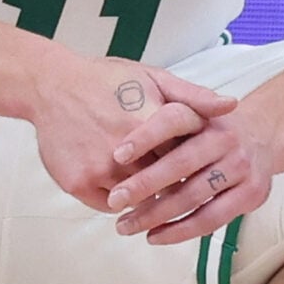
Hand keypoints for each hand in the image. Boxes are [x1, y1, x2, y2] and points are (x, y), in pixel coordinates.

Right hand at [28, 54, 232, 216]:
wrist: (51, 86)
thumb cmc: (106, 81)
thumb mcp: (152, 78)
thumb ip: (193, 96)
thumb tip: (232, 105)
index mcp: (148, 122)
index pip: (186, 159)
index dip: (194, 166)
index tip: (200, 171)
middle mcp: (124, 150)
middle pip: (163, 184)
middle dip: (174, 188)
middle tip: (182, 189)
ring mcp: (99, 169)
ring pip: (137, 200)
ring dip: (147, 199)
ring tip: (154, 194)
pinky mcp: (78, 183)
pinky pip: (109, 205)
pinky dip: (119, 201)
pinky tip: (123, 190)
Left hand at [104, 95, 274, 247]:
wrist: (261, 139)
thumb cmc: (210, 130)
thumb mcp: (190, 109)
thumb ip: (162, 116)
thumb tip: (127, 137)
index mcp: (206, 115)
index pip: (173, 120)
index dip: (144, 137)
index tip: (117, 155)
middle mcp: (226, 139)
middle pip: (181, 164)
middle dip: (143, 185)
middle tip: (115, 201)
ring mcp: (241, 167)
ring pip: (192, 196)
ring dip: (156, 214)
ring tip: (126, 225)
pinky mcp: (251, 194)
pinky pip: (210, 219)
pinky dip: (180, 231)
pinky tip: (154, 236)